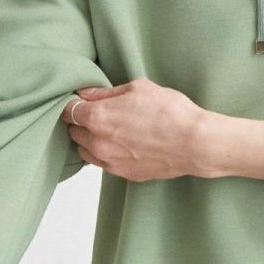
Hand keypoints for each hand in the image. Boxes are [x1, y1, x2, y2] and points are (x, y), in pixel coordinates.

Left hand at [61, 78, 208, 181]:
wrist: (195, 143)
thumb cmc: (171, 112)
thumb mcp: (139, 88)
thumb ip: (106, 92)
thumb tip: (86, 93)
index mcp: (97, 118)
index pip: (68, 110)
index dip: (73, 102)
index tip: (81, 99)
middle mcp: (98, 143)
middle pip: (73, 132)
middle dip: (81, 121)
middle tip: (98, 112)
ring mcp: (110, 162)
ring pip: (85, 150)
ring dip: (91, 140)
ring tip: (111, 130)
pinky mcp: (124, 174)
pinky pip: (104, 163)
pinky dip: (107, 153)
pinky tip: (125, 143)